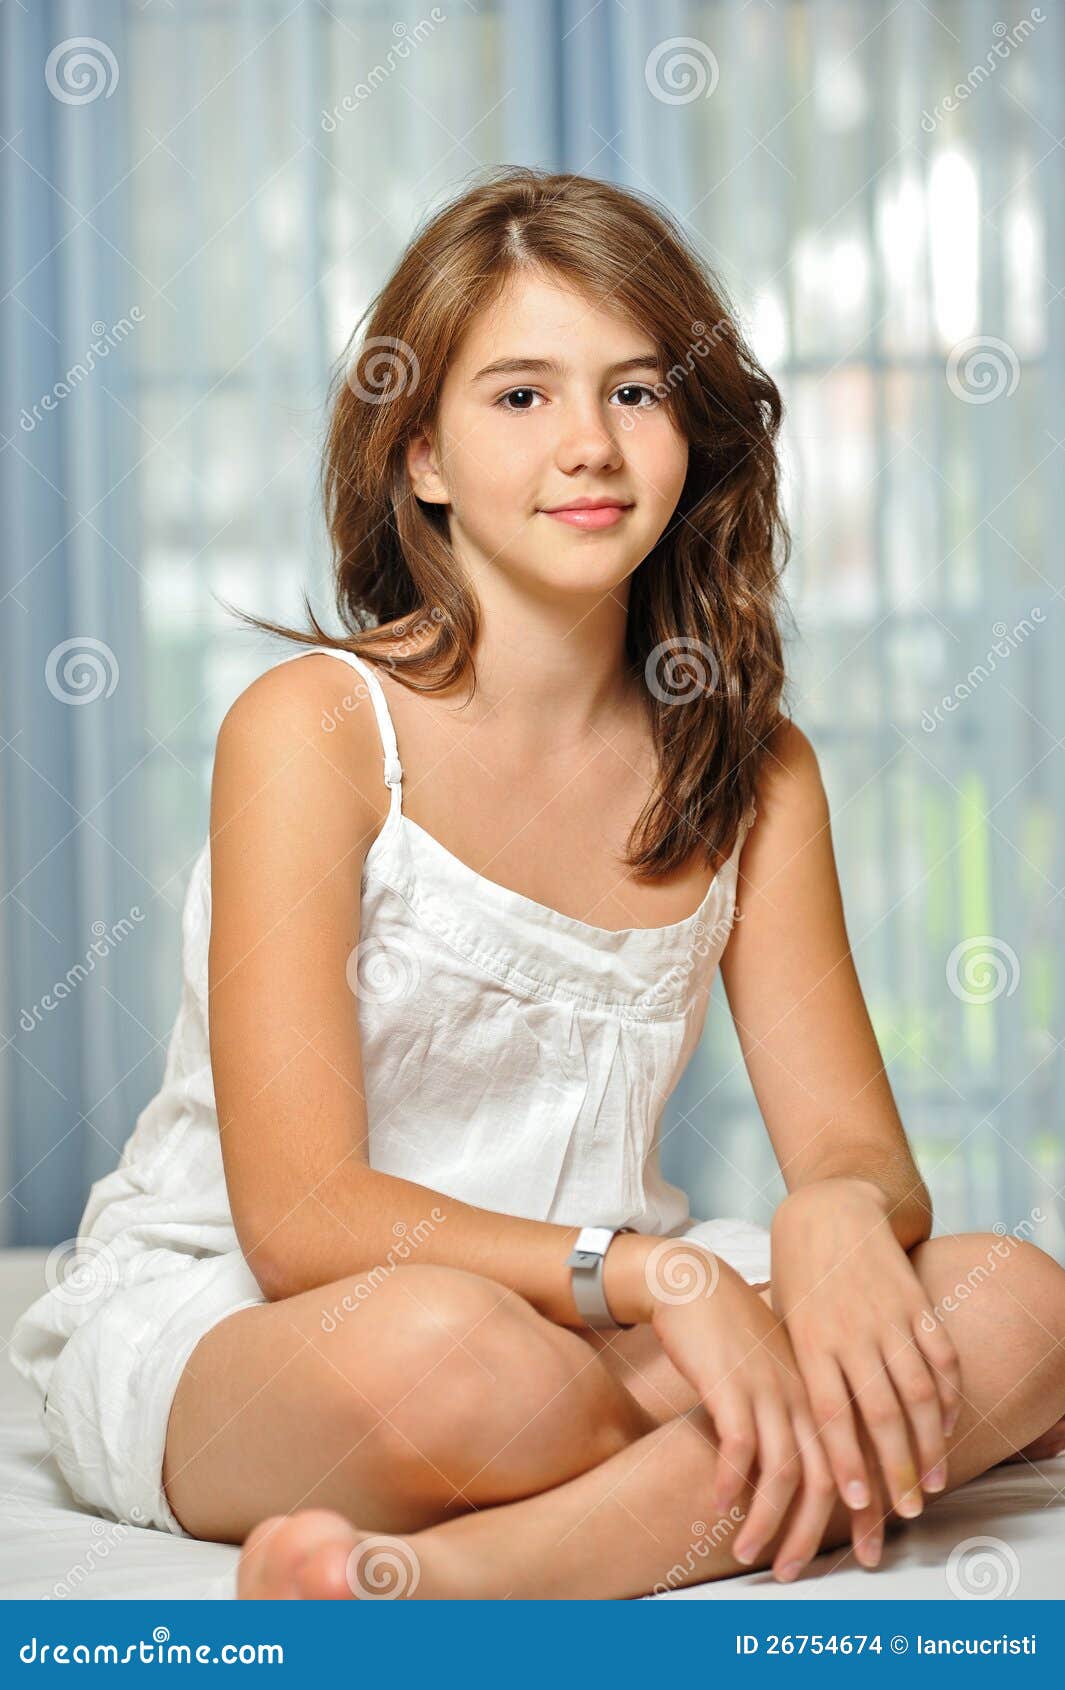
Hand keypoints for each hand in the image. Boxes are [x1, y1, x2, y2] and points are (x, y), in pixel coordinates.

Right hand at [645, 1241, 838, 1579]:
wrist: (698, 1282)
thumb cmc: (737, 1333)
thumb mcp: (784, 1368)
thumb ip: (803, 1410)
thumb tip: (811, 1471)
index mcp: (827, 1392)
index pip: (861, 1462)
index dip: (868, 1514)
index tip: (867, 1554)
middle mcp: (806, 1394)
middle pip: (826, 1478)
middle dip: (812, 1534)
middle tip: (794, 1573)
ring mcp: (770, 1389)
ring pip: (783, 1471)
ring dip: (768, 1521)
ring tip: (748, 1554)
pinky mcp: (731, 1383)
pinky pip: (738, 1444)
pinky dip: (729, 1480)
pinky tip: (716, 1504)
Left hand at [770, 1180, 963, 1522]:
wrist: (827, 1208)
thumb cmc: (795, 1276)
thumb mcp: (784, 1324)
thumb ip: (796, 1376)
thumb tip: (789, 1439)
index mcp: (810, 1341)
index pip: (831, 1413)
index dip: (846, 1460)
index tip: (858, 1505)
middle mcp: (851, 1332)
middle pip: (881, 1413)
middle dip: (897, 1469)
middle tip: (907, 1513)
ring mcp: (888, 1316)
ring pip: (919, 1391)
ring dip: (931, 1443)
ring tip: (933, 1484)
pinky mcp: (916, 1301)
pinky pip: (941, 1356)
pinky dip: (950, 1395)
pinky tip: (949, 1426)